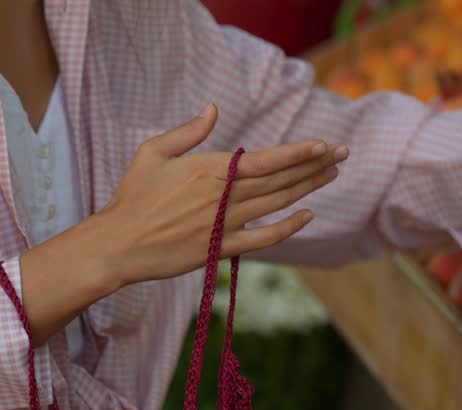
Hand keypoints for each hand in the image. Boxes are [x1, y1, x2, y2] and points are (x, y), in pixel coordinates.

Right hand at [94, 103, 347, 289]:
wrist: (120, 244)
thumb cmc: (133, 196)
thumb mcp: (154, 152)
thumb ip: (188, 131)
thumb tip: (213, 109)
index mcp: (210, 169)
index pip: (266, 159)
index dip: (299, 152)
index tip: (324, 145)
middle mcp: (224, 196)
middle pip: (280, 180)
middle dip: (314, 166)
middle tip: (341, 156)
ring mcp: (226, 224)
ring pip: (277, 204)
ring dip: (308, 189)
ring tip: (331, 176)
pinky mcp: (222, 248)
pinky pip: (264, 238)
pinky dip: (288, 228)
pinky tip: (308, 216)